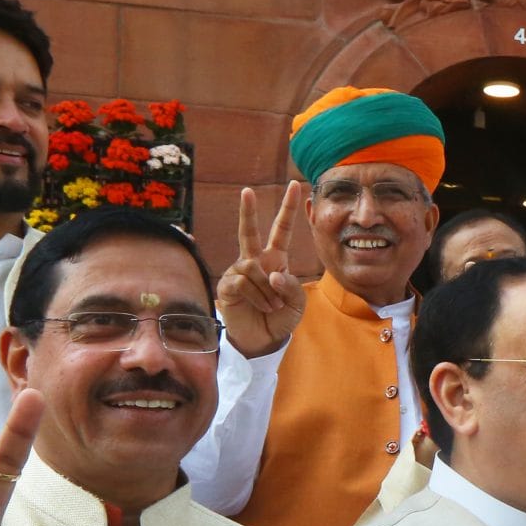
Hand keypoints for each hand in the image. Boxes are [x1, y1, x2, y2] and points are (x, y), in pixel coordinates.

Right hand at [217, 182, 306, 356]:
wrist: (263, 339)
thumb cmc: (281, 318)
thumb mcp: (297, 303)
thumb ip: (291, 285)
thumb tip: (272, 274)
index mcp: (275, 259)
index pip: (281, 229)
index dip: (289, 208)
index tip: (298, 185)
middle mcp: (255, 261)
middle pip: (249, 231)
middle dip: (248, 211)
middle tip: (246, 190)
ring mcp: (239, 271)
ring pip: (253, 267)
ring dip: (267, 290)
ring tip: (272, 306)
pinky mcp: (227, 285)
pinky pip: (243, 282)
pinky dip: (257, 296)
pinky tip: (261, 306)